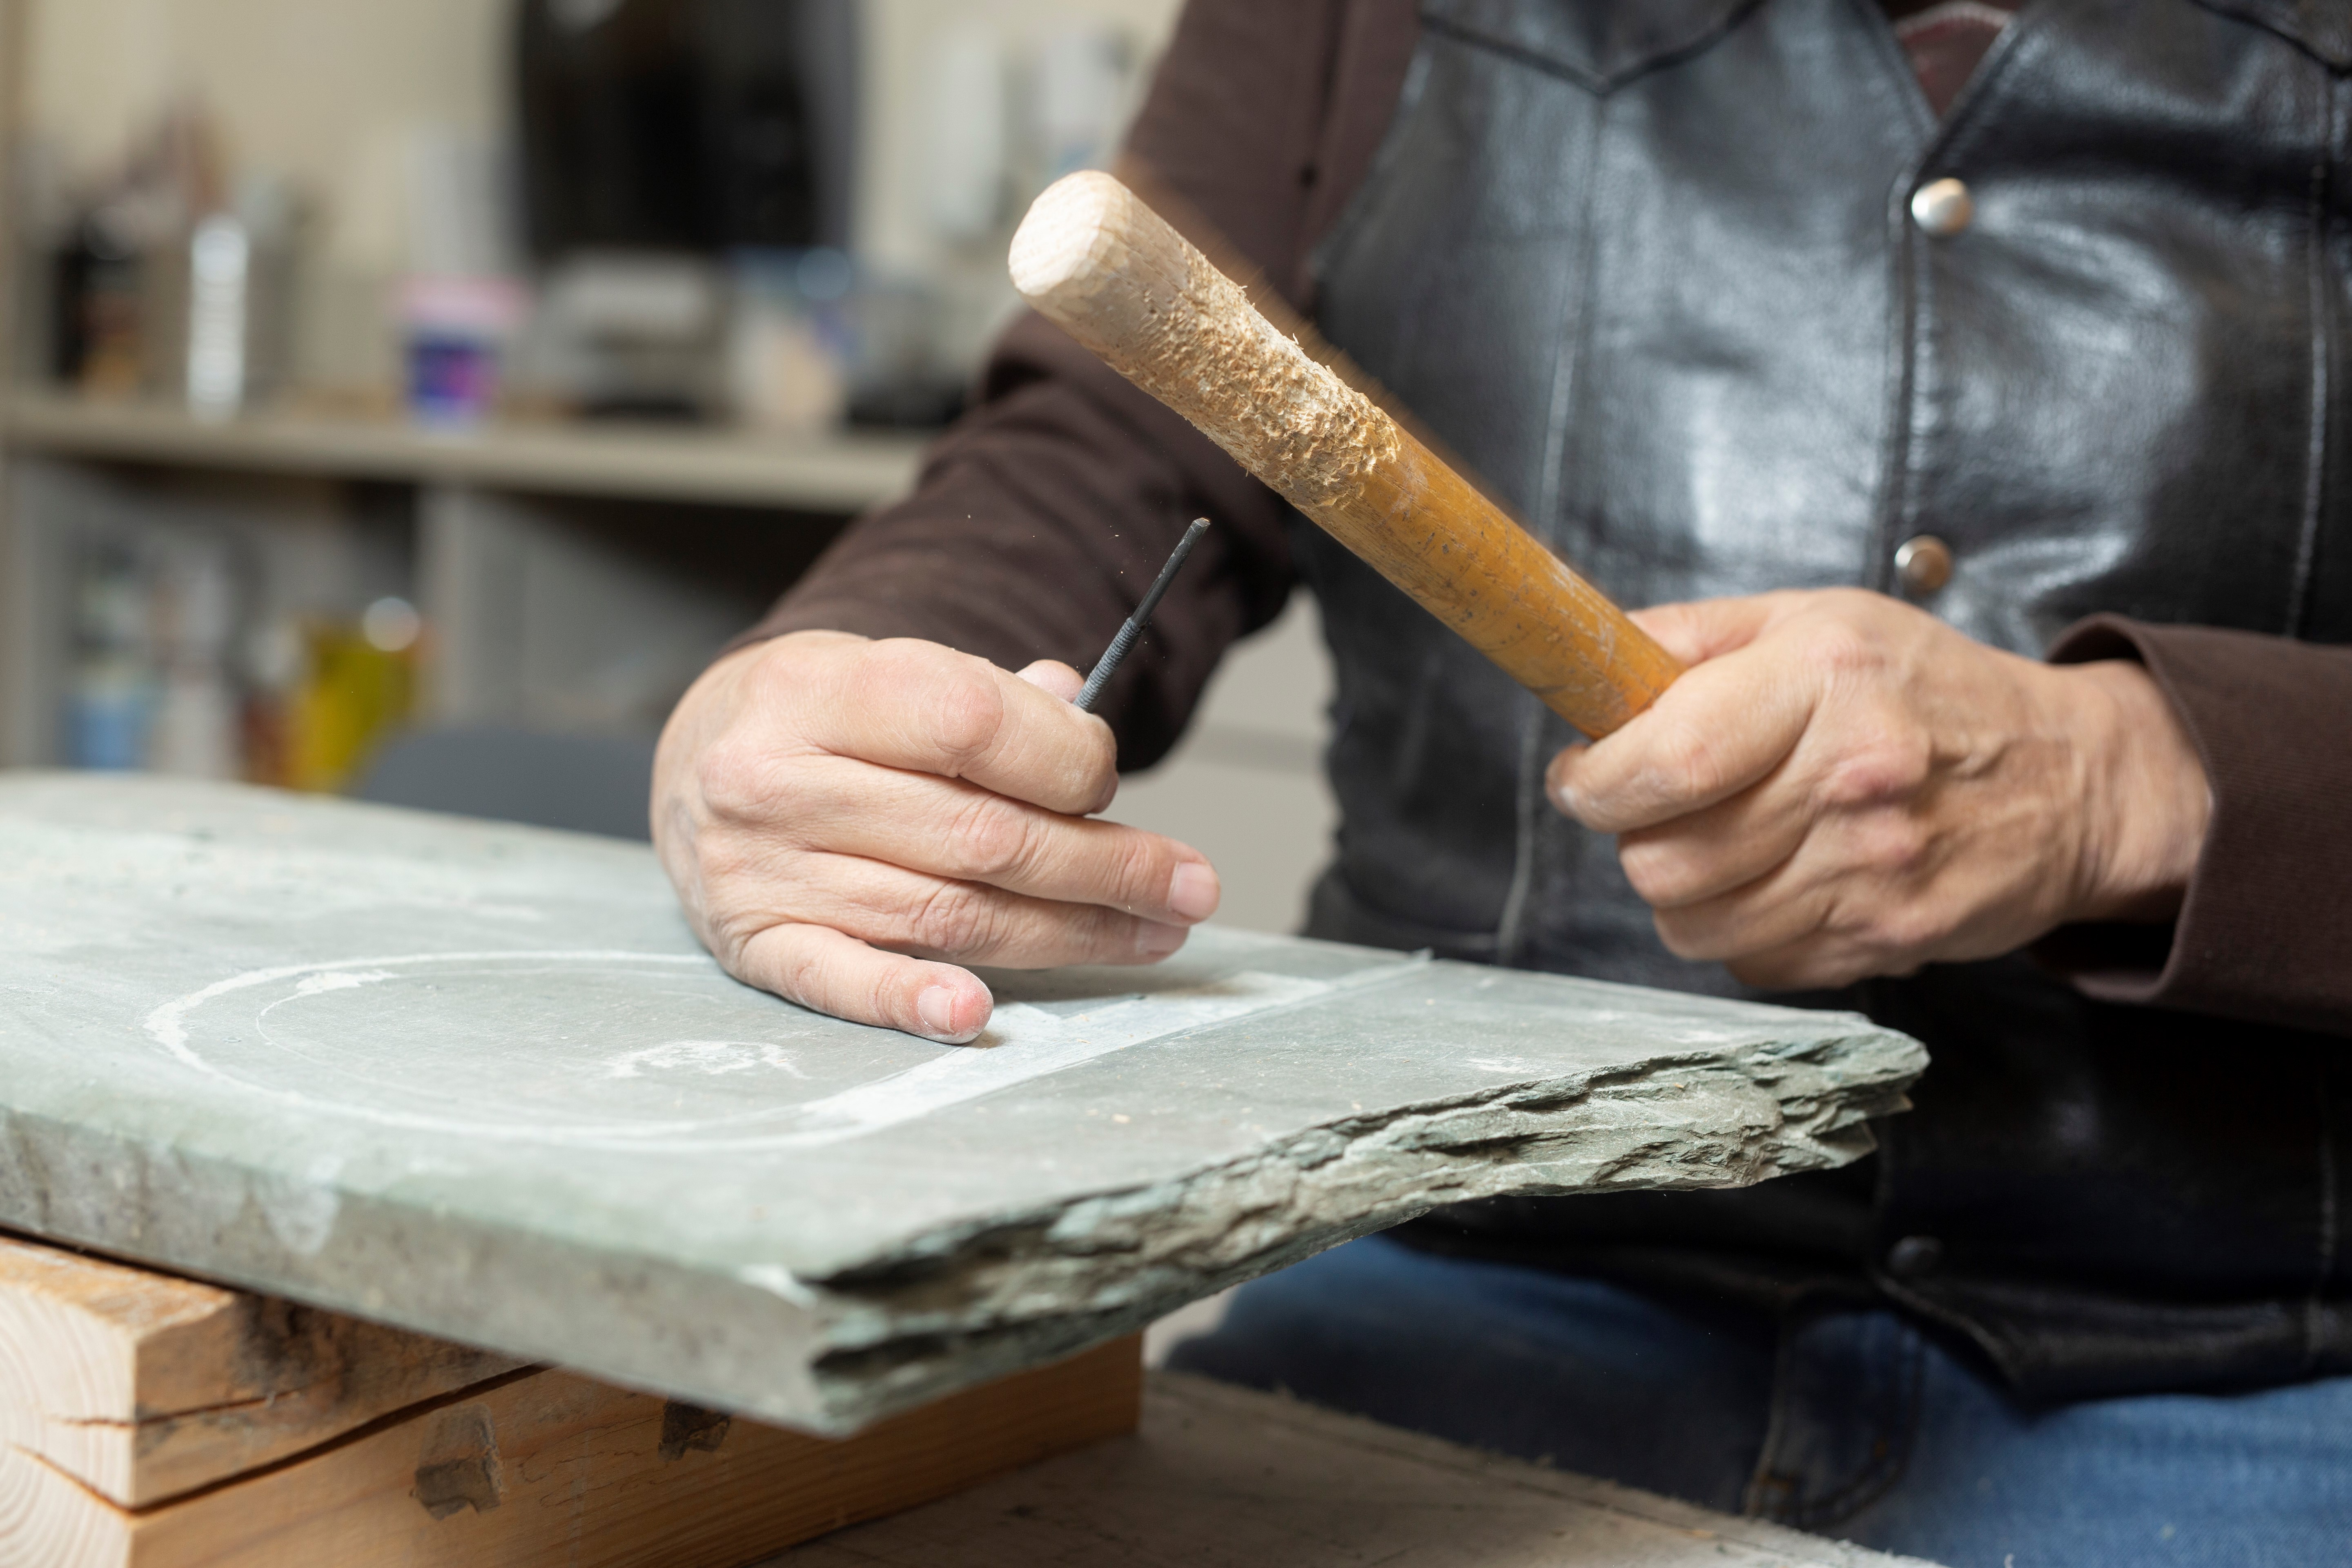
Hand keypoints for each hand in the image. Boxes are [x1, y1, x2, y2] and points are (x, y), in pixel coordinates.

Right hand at [654, 631, 1219, 1041]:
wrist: (696, 759)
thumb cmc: (823, 719)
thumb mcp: (888, 672)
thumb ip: (984, 695)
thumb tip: (1077, 711)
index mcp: (819, 688)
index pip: (975, 723)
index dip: (1068, 760)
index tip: (1109, 784)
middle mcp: (778, 779)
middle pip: (981, 834)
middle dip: (1108, 866)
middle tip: (1191, 887)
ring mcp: (761, 870)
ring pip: (947, 913)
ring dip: (1069, 933)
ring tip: (1150, 934)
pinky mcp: (753, 944)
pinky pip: (842, 982)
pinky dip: (911, 1002)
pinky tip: (977, 1014)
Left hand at [1546, 589, 2210, 988]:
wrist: (2071, 779)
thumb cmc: (1927, 691)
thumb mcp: (1813, 621)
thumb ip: (1689, 638)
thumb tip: (1589, 663)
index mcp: (1822, 680)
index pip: (1665, 761)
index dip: (1595, 784)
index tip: (1582, 780)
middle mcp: (1851, 778)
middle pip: (1662, 858)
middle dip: (1637, 836)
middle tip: (1668, 807)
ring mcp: (1872, 871)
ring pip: (1692, 925)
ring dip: (1686, 891)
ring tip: (1732, 841)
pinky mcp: (1886, 940)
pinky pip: (1751, 961)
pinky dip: (1746, 930)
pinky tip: (1786, 879)